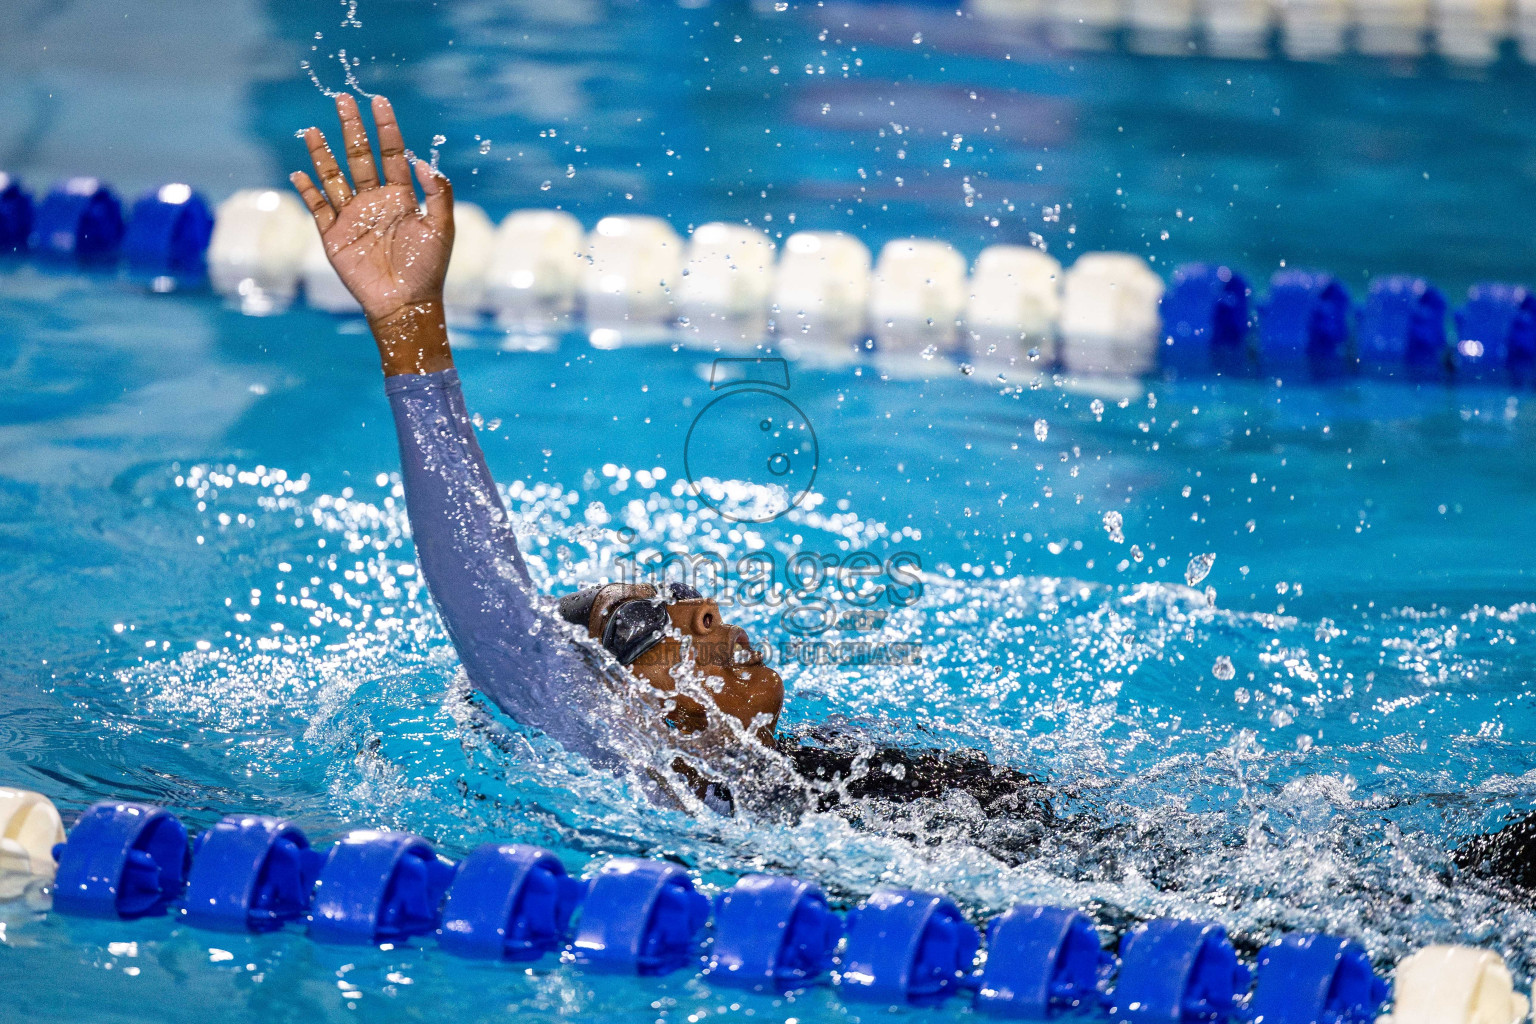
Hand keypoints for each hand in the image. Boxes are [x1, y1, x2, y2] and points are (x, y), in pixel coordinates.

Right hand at [291, 94, 453, 374]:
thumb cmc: (428, 269)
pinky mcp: (334, 236)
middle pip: (359, 156)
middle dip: (352, 129)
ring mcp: (352, 217)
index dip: (386, 128)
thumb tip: (421, 162)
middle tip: (343, 100)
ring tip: (313, 130)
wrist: (405, 304)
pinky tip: (298, 172)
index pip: (392, 153)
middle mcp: (375, 201)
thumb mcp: (442, 228)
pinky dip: (307, 191)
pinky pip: (317, 208)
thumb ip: (438, 193)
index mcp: (402, 197)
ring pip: (333, 177)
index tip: (379, 101)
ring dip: (323, 154)